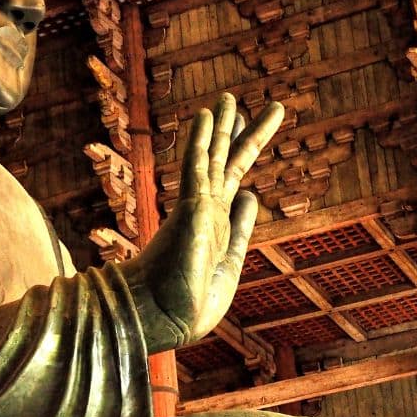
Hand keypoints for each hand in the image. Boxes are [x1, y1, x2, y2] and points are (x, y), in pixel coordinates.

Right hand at [121, 94, 283, 352]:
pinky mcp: (188, 208)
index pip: (231, 182)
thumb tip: (252, 196)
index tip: (247, 136)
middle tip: (255, 104)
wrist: (160, 319)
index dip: (240, 157)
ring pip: (212, 156)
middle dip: (242, 133)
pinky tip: (204, 114)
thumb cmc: (188, 305)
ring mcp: (196, 207)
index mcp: (215, 226)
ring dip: (222, 125)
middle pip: (226, 162)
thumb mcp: (228, 264)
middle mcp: (205, 211)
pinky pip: (194, 166)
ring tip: (230, 96)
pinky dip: (199, 140)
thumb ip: (240, 229)